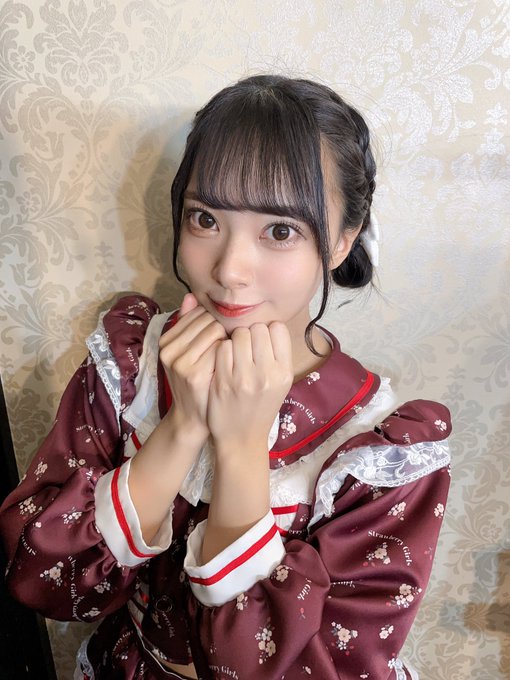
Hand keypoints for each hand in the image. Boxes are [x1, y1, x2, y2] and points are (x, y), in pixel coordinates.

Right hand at [159, 293, 226, 439]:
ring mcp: (180, 362)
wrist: (194, 418)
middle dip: (221, 330)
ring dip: (227, 340)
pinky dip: (230, 353)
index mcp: (165, 340)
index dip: (213, 323)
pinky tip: (230, 365)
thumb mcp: (188, 352)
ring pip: (215, 330)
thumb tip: (190, 295)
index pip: (198, 313)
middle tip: (227, 348)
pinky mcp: (194, 373)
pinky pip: (221, 347)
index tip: (219, 338)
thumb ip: (189, 324)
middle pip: (208, 319)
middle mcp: (168, 349)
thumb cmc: (197, 382)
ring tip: (228, 356)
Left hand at [207, 322, 292, 453]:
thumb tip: (267, 323)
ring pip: (238, 335)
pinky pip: (222, 347)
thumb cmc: (262, 407)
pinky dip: (222, 350)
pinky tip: (224, 361)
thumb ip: (277, 355)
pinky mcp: (223, 381)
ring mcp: (244, 378)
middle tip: (246, 346)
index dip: (268, 330)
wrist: (242, 438)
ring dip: (235, 339)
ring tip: (235, 353)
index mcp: (284, 372)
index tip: (262, 340)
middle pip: (258, 328)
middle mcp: (267, 374)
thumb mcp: (280, 383)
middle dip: (250, 333)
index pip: (278, 328)